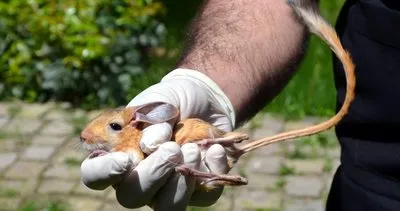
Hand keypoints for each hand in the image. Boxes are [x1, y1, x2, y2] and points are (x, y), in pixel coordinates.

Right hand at [80, 68, 235, 209]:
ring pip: (167, 208)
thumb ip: (150, 118)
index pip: (95, 176)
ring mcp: (168, 187)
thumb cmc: (170, 101)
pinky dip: (211, 171)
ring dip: (180, 183)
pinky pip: (205, 196)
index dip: (104, 173)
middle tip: (172, 149)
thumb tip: (152, 143)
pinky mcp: (199, 189)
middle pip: (132, 197)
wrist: (204, 98)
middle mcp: (139, 178)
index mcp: (118, 156)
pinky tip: (215, 149)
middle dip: (153, 175)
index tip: (124, 158)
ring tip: (193, 150)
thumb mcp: (156, 100)